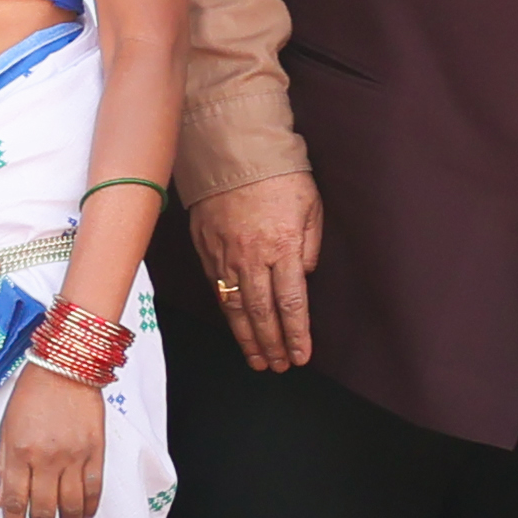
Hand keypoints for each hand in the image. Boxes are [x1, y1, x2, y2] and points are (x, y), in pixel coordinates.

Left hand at [0, 366, 108, 517]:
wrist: (65, 370)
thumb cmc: (30, 396)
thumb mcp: (5, 429)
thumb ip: (4, 466)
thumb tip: (2, 502)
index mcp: (19, 453)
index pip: (15, 502)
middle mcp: (47, 459)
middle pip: (44, 509)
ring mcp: (74, 457)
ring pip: (72, 505)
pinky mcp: (96, 452)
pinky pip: (94, 489)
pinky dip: (89, 509)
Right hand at [194, 172, 322, 374]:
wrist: (231, 151)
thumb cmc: (278, 175)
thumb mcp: (311, 206)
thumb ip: (310, 245)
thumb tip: (303, 276)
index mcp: (282, 248)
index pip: (291, 303)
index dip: (296, 334)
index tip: (301, 356)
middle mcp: (251, 257)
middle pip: (262, 312)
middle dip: (272, 344)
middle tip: (279, 367)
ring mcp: (225, 255)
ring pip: (235, 306)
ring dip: (248, 337)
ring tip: (258, 360)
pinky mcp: (206, 248)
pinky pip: (217, 288)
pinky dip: (226, 312)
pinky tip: (234, 325)